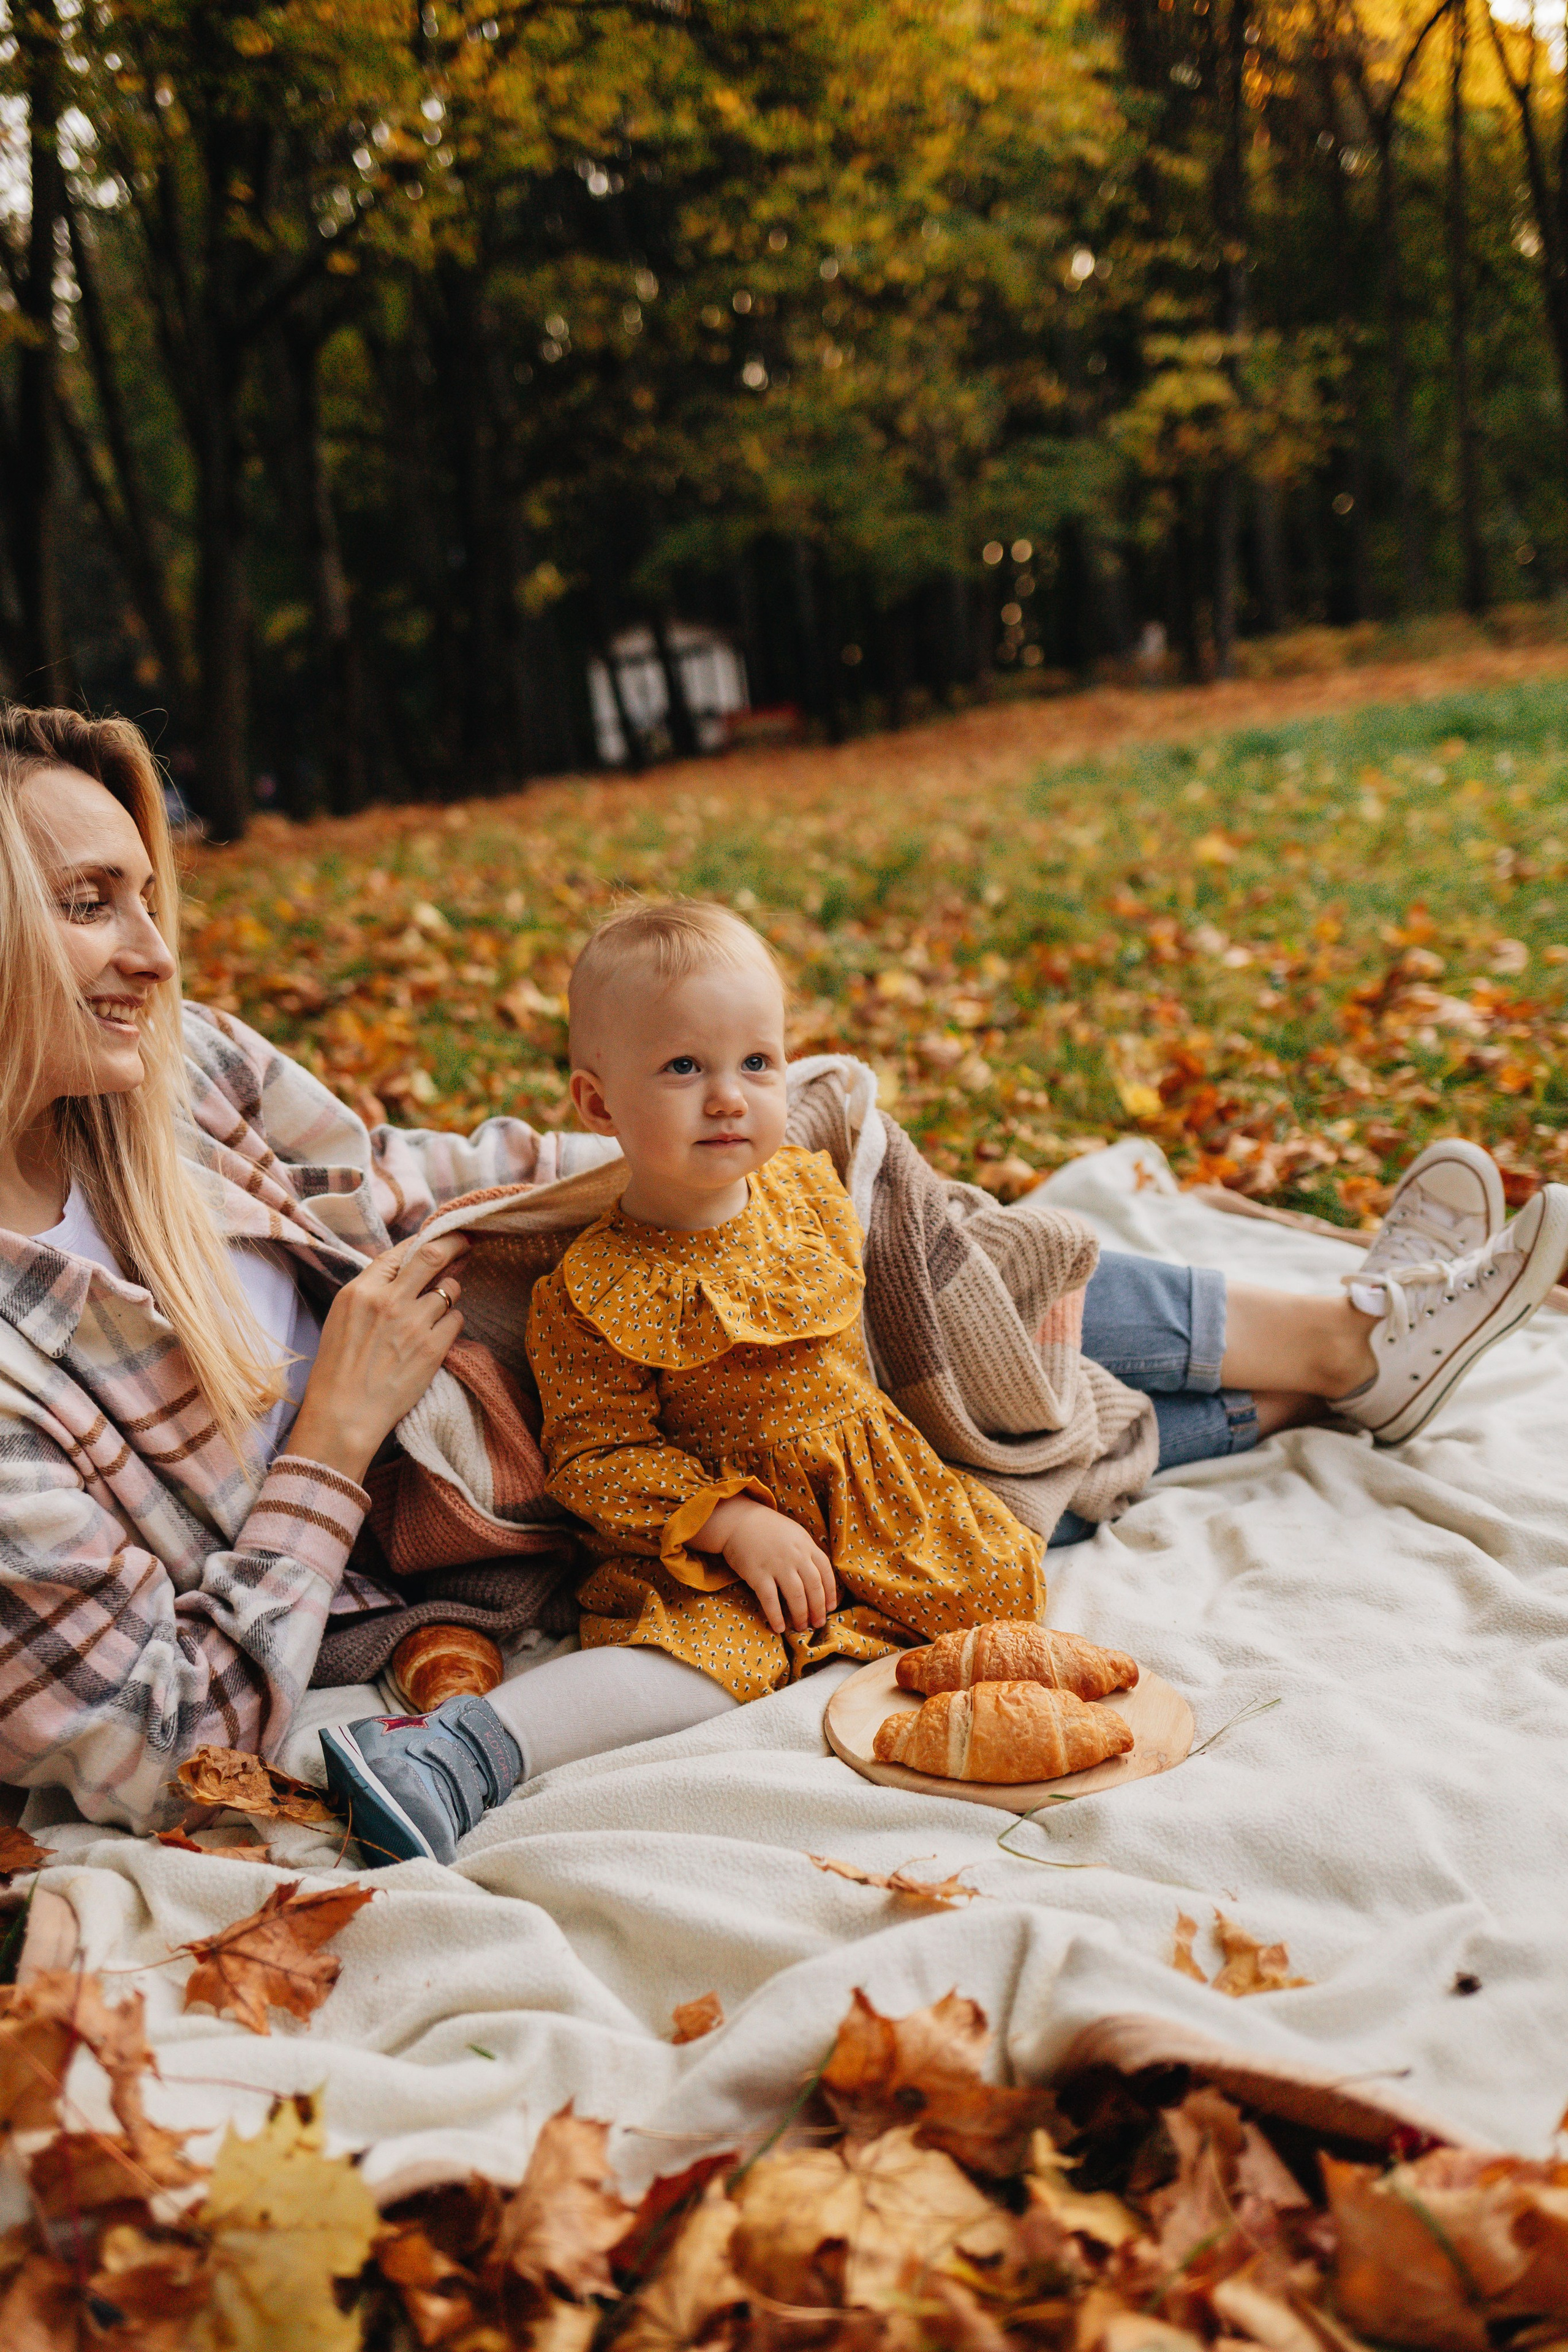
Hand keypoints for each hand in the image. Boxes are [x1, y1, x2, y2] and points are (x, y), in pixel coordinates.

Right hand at [281, 1232, 468, 1485]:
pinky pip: (457, 1319)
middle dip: (455, 1244)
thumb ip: (373, 1290)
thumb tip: (409, 1266)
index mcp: (361, 1290)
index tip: (441, 1238)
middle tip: (467, 1241)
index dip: (425, 1241)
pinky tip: (437, 1334)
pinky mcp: (433, 1348)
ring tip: (439, 1307)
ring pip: (451, 1289)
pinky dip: (451, 1322)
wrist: (345, 1414)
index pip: (401, 1251)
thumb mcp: (343, 1317)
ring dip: (451, 1294)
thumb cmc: (339, 1369)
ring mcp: (413, 1324)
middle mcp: (388, 1300)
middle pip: (434, 1255)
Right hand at [698, 1495, 836, 1633]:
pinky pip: (770, 1599)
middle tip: (818, 1624)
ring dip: (801, 1615)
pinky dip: (776, 1615)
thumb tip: (819, 1576)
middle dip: (818, 1609)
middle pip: (814, 1587)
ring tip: (801, 1627)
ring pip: (796, 1596)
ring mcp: (777, 1565)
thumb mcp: (795, 1534)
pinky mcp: (758, 1574)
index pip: (826, 1573)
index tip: (830, 1607)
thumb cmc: (768, 1529)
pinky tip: (779, 1628)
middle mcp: (796, 1556)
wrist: (739, 1520)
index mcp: (807, 1546)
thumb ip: (807, 1553)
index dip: (830, 1593)